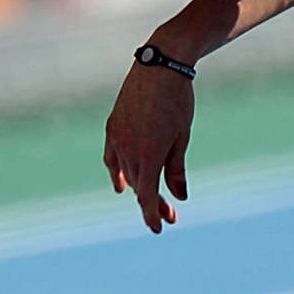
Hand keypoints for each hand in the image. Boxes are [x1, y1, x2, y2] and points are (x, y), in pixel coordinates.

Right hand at [103, 64, 193, 232]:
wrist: (159, 66)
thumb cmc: (177, 101)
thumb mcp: (181, 138)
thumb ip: (176, 169)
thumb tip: (179, 197)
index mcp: (148, 155)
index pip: (146, 195)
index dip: (152, 214)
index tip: (158, 228)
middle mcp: (128, 149)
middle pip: (139, 186)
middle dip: (154, 203)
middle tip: (171, 216)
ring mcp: (116, 138)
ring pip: (126, 173)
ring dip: (139, 188)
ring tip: (155, 200)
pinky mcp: (112, 127)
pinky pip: (112, 158)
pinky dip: (117, 173)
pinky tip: (121, 186)